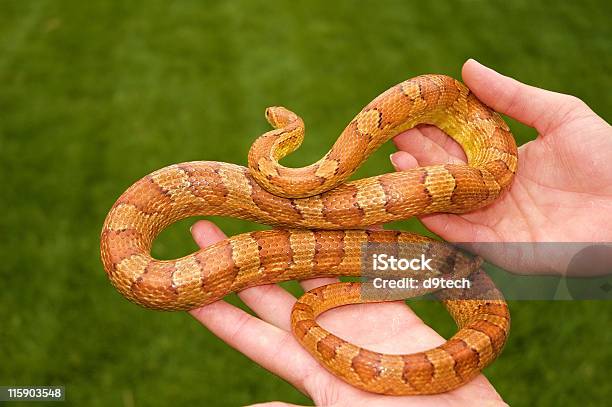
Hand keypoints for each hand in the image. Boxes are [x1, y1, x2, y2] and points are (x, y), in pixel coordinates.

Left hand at [189, 220, 506, 406]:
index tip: (188, 286)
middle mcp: (330, 335)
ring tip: (259, 211)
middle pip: (275, 291)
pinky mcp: (396, 305)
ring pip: (316, 269)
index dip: (220, 314)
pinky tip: (327, 216)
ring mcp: (362, 316)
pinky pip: (366, 266)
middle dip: (242, 261)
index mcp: (310, 367)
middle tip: (208, 229)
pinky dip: (348, 241)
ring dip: (289, 241)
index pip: (253, 336)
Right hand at [391, 59, 611, 273]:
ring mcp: (498, 223)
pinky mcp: (504, 251)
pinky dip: (441, 224)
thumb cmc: (608, 158)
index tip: (408, 118)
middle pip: (450, 174)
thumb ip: (513, 96)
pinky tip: (421, 204)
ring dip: (423, 188)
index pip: (461, 147)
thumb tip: (467, 67)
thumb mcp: (560, 115)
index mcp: (507, 163)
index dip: (435, 133)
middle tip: (392, 138)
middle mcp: (496, 193)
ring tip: (398, 165)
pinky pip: (466, 238)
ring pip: (451, 205)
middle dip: (421, 157)